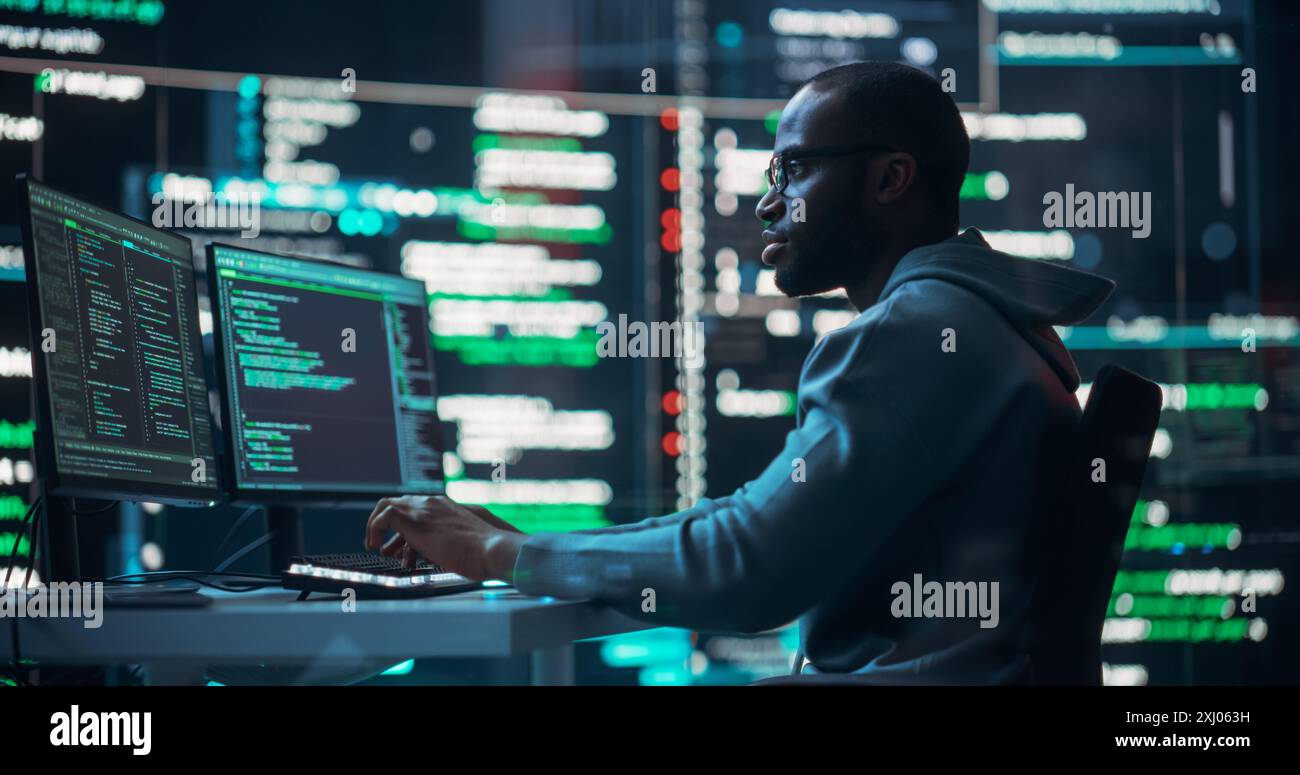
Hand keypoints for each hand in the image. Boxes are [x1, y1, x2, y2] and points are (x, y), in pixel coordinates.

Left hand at [363, 496, 525, 581]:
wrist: (491, 549)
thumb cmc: (484, 552)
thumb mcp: (465, 542)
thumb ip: (450, 541)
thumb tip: (440, 555)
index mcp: (445, 506)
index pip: (414, 506)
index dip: (400, 521)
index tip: (396, 540)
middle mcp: (432, 503)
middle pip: (397, 502)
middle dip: (383, 522)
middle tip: (378, 541)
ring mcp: (423, 510)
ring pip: (386, 505)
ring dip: (374, 525)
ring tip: (371, 543)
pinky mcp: (415, 521)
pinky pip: (384, 517)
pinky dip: (374, 529)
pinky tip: (375, 545)